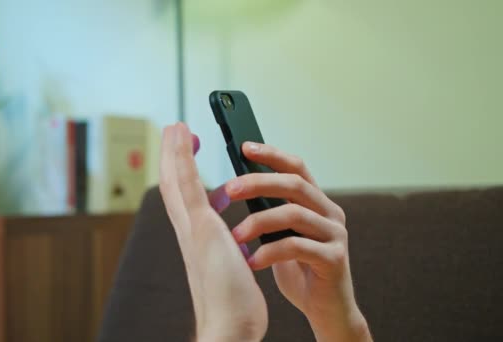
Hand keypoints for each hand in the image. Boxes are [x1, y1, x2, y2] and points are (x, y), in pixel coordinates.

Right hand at [159, 123, 267, 341]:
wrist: (227, 326)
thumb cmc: (232, 304)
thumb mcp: (230, 269)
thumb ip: (227, 253)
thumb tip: (234, 248)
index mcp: (198, 239)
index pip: (187, 199)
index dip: (183, 175)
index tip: (186, 154)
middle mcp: (189, 231)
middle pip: (175, 186)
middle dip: (173, 157)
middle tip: (173, 131)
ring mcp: (192, 227)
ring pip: (178, 180)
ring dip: (175, 151)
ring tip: (175, 127)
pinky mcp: (201, 227)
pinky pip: (189, 185)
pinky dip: (184, 158)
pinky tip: (185, 138)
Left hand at [227, 142, 371, 341]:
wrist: (326, 309)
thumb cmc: (299, 270)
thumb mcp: (282, 234)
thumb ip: (271, 211)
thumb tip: (239, 186)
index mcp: (317, 202)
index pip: (296, 167)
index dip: (271, 154)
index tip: (244, 147)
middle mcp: (330, 212)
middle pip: (294, 184)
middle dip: (258, 182)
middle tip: (229, 189)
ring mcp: (335, 235)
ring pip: (294, 213)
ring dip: (259, 221)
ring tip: (234, 235)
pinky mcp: (334, 259)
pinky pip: (298, 247)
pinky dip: (270, 252)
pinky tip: (251, 261)